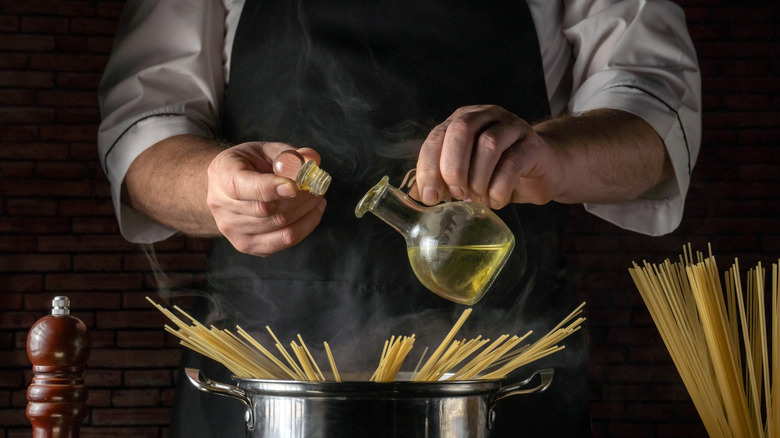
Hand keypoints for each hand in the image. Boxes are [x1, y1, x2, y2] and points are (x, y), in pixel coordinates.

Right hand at [206, 142, 326, 255]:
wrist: (227, 188)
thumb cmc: (250, 165)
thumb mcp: (266, 149)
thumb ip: (289, 155)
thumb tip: (312, 161)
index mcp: (222, 175)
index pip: (242, 187)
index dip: (271, 187)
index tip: (295, 185)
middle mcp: (221, 206)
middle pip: (266, 209)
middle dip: (299, 198)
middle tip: (317, 185)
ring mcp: (231, 229)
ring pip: (279, 226)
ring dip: (306, 211)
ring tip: (317, 196)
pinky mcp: (246, 245)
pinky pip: (283, 241)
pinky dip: (305, 226)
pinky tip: (313, 211)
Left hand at [414, 105, 564, 209]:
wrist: (545, 170)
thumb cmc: (499, 172)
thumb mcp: (467, 175)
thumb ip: (444, 179)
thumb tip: (421, 194)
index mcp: (463, 120)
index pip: (437, 136)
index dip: (429, 167)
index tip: (430, 196)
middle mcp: (486, 116)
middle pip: (462, 130)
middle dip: (453, 167)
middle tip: (457, 193)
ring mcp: (512, 127)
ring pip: (489, 144)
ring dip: (478, 178)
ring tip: (478, 197)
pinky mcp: (533, 145)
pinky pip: (513, 163)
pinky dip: (500, 187)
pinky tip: (496, 200)